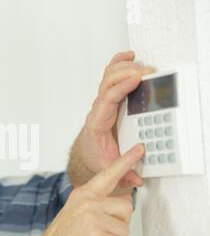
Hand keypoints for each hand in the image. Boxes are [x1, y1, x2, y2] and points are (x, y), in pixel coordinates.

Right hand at [34, 143, 144, 235]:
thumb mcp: (75, 213)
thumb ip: (97, 204)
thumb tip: (123, 203)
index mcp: (83, 194)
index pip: (109, 174)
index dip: (126, 161)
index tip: (139, 149)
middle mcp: (88, 202)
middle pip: (126, 207)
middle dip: (119, 224)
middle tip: (103, 233)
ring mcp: (92, 218)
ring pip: (125, 228)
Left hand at [80, 51, 153, 187]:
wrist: (87, 152)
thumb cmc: (97, 155)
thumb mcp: (108, 167)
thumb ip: (123, 173)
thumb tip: (137, 178)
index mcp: (97, 122)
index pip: (107, 100)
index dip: (121, 88)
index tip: (136, 80)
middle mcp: (98, 108)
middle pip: (107, 83)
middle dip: (127, 73)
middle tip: (147, 72)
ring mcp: (102, 101)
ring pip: (108, 76)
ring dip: (124, 66)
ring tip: (142, 64)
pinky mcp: (107, 97)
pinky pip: (110, 76)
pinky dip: (118, 63)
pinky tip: (129, 56)